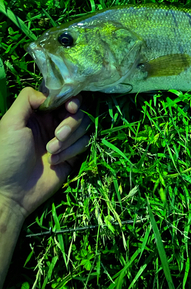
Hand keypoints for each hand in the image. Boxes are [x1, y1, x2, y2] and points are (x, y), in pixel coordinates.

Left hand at [0, 87, 89, 219]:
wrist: (13, 192)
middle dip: (70, 122)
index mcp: (39, 113)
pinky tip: (55, 161)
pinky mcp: (73, 154)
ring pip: (83, 126)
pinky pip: (84, 143)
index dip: (70, 99)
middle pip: (77, 110)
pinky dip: (71, 151)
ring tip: (51, 151)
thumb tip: (50, 95)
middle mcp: (53, 122)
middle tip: (58, 135)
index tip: (71, 107)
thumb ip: (27, 99)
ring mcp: (64, 138)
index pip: (62, 97)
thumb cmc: (7, 156)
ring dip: (69, 139)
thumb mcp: (10, 123)